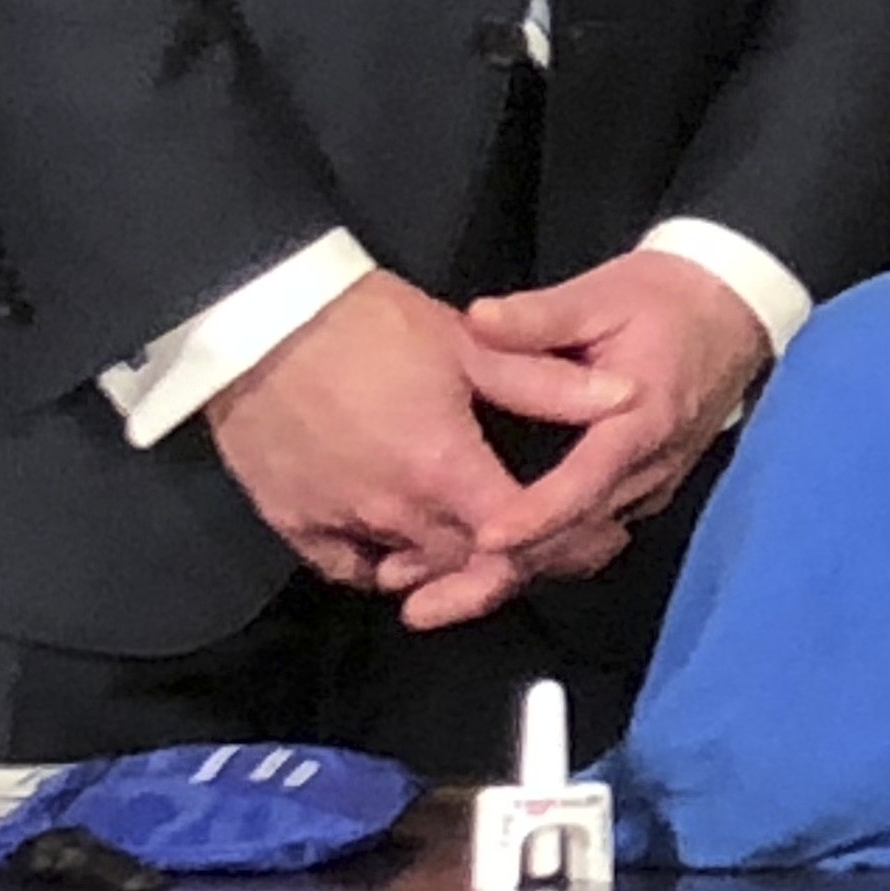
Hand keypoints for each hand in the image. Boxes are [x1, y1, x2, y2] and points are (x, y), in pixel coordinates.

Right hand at [203, 271, 625, 606]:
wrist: (261, 321)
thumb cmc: (371, 326)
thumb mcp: (470, 345)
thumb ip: (547, 383)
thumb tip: (628, 397)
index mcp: (442, 469)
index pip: (518, 535)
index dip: (561, 541)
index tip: (594, 536)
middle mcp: (391, 513)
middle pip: (466, 563)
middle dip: (511, 560)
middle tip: (548, 543)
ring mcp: (337, 523)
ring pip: (409, 569)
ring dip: (449, 564)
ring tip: (485, 543)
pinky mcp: (292, 524)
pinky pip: (348, 566)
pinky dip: (380, 562)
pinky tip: (404, 543)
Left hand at [417, 253, 774, 631]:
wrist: (733, 309)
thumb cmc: (665, 298)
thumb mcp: (602, 296)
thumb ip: (540, 316)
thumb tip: (477, 320)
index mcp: (640, 419)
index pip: (587, 480)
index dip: (537, 514)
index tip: (483, 539)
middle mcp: (648, 467)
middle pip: (576, 536)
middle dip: (503, 572)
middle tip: (425, 603)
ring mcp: (651, 486)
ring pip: (580, 548)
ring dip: (513, 574)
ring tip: (435, 598)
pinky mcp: (645, 491)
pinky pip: (590, 537)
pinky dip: (539, 556)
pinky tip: (486, 565)